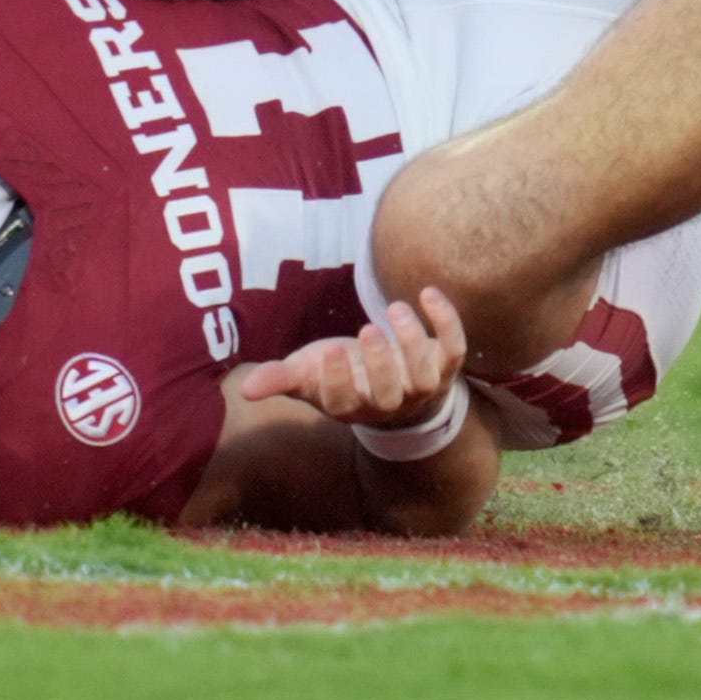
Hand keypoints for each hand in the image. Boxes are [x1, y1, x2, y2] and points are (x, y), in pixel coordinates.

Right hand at [236, 287, 469, 440]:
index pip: (344, 403)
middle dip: (379, 364)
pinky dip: (447, 323)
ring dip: (415, 343)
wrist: (395, 388)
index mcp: (351, 405)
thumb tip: (245, 389)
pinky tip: (428, 294)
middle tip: (367, 330)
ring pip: (426, 377)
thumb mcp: (309, 375)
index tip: (328, 351)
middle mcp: (389, 403)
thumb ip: (281, 379)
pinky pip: (455, 350)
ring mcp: (421, 387)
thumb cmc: (344, 375)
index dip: (337, 381)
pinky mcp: (445, 364)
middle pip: (389, 395)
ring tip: (394, 309)